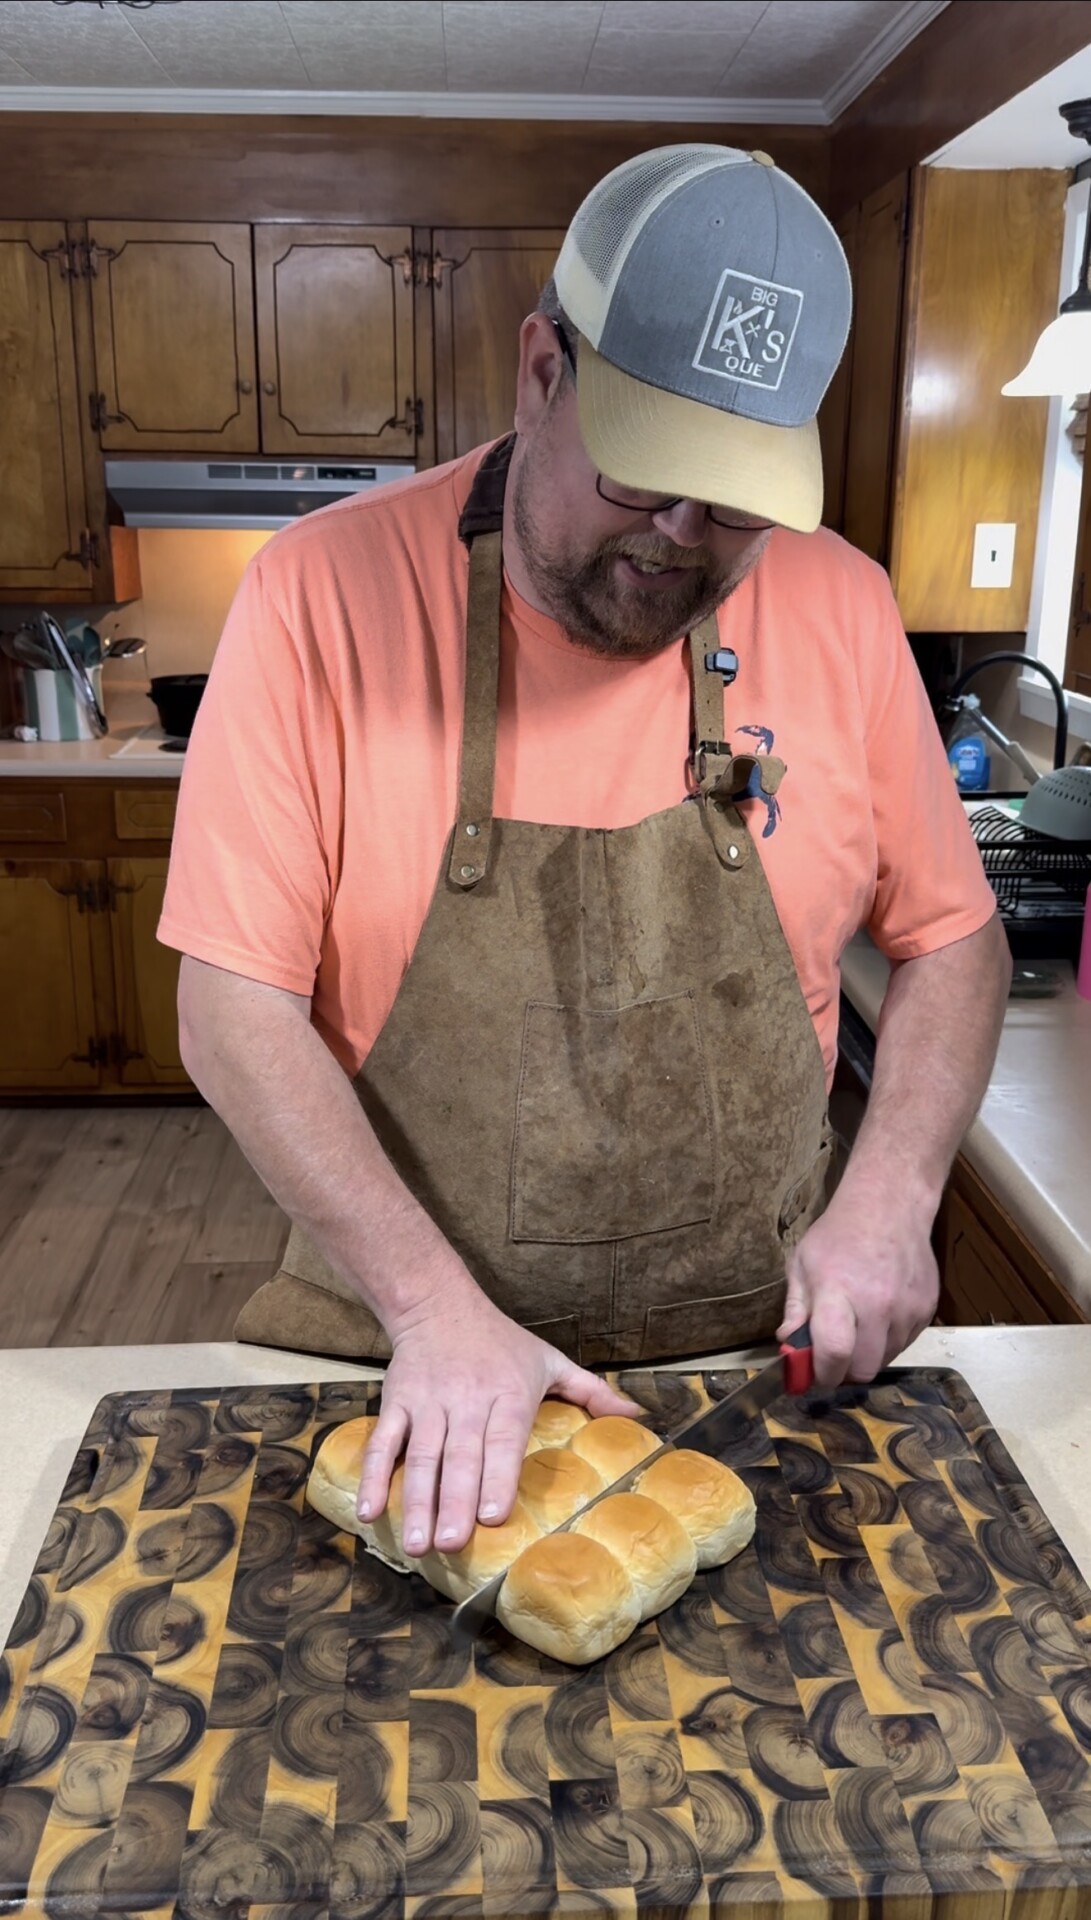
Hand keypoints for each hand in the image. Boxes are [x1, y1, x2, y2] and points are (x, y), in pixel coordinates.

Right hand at [355, 1282, 642, 1554]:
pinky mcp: (396, 1402)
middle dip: (455, 1502)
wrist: (438, 1303)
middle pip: (460, 1456)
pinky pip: (382, 1443)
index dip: (498, 1476)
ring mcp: (427, 1403)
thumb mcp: (550, 1360)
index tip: (494, 1516)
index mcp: (508, 1393)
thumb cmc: (501, 1341)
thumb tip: (639, 1415)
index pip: (503, 1438)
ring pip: (420, 1457)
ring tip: (419, 1544)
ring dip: (417, 1501)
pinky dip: (374, 1477)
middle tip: (453, 1545)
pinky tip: (372, 1511)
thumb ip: (592, 1391)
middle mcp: (466, 1400)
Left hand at [777, 1176, 937, 1387]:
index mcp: (839, 1291)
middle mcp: (878, 1305)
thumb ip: (796, 1309)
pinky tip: (880, 1314)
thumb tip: (789, 1345)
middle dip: (845, 1371)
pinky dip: (888, 1340)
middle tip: (835, 1355)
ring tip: (858, 1325)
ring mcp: (907, 1310)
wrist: (890, 1206)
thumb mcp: (802, 1263)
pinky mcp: (927, 1311)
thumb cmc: (839, 1234)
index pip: (835, 1352)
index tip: (814, 1374)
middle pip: (863, 1369)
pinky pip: (904, 1344)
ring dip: (867, 1354)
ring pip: (885, 1360)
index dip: (822, 1373)